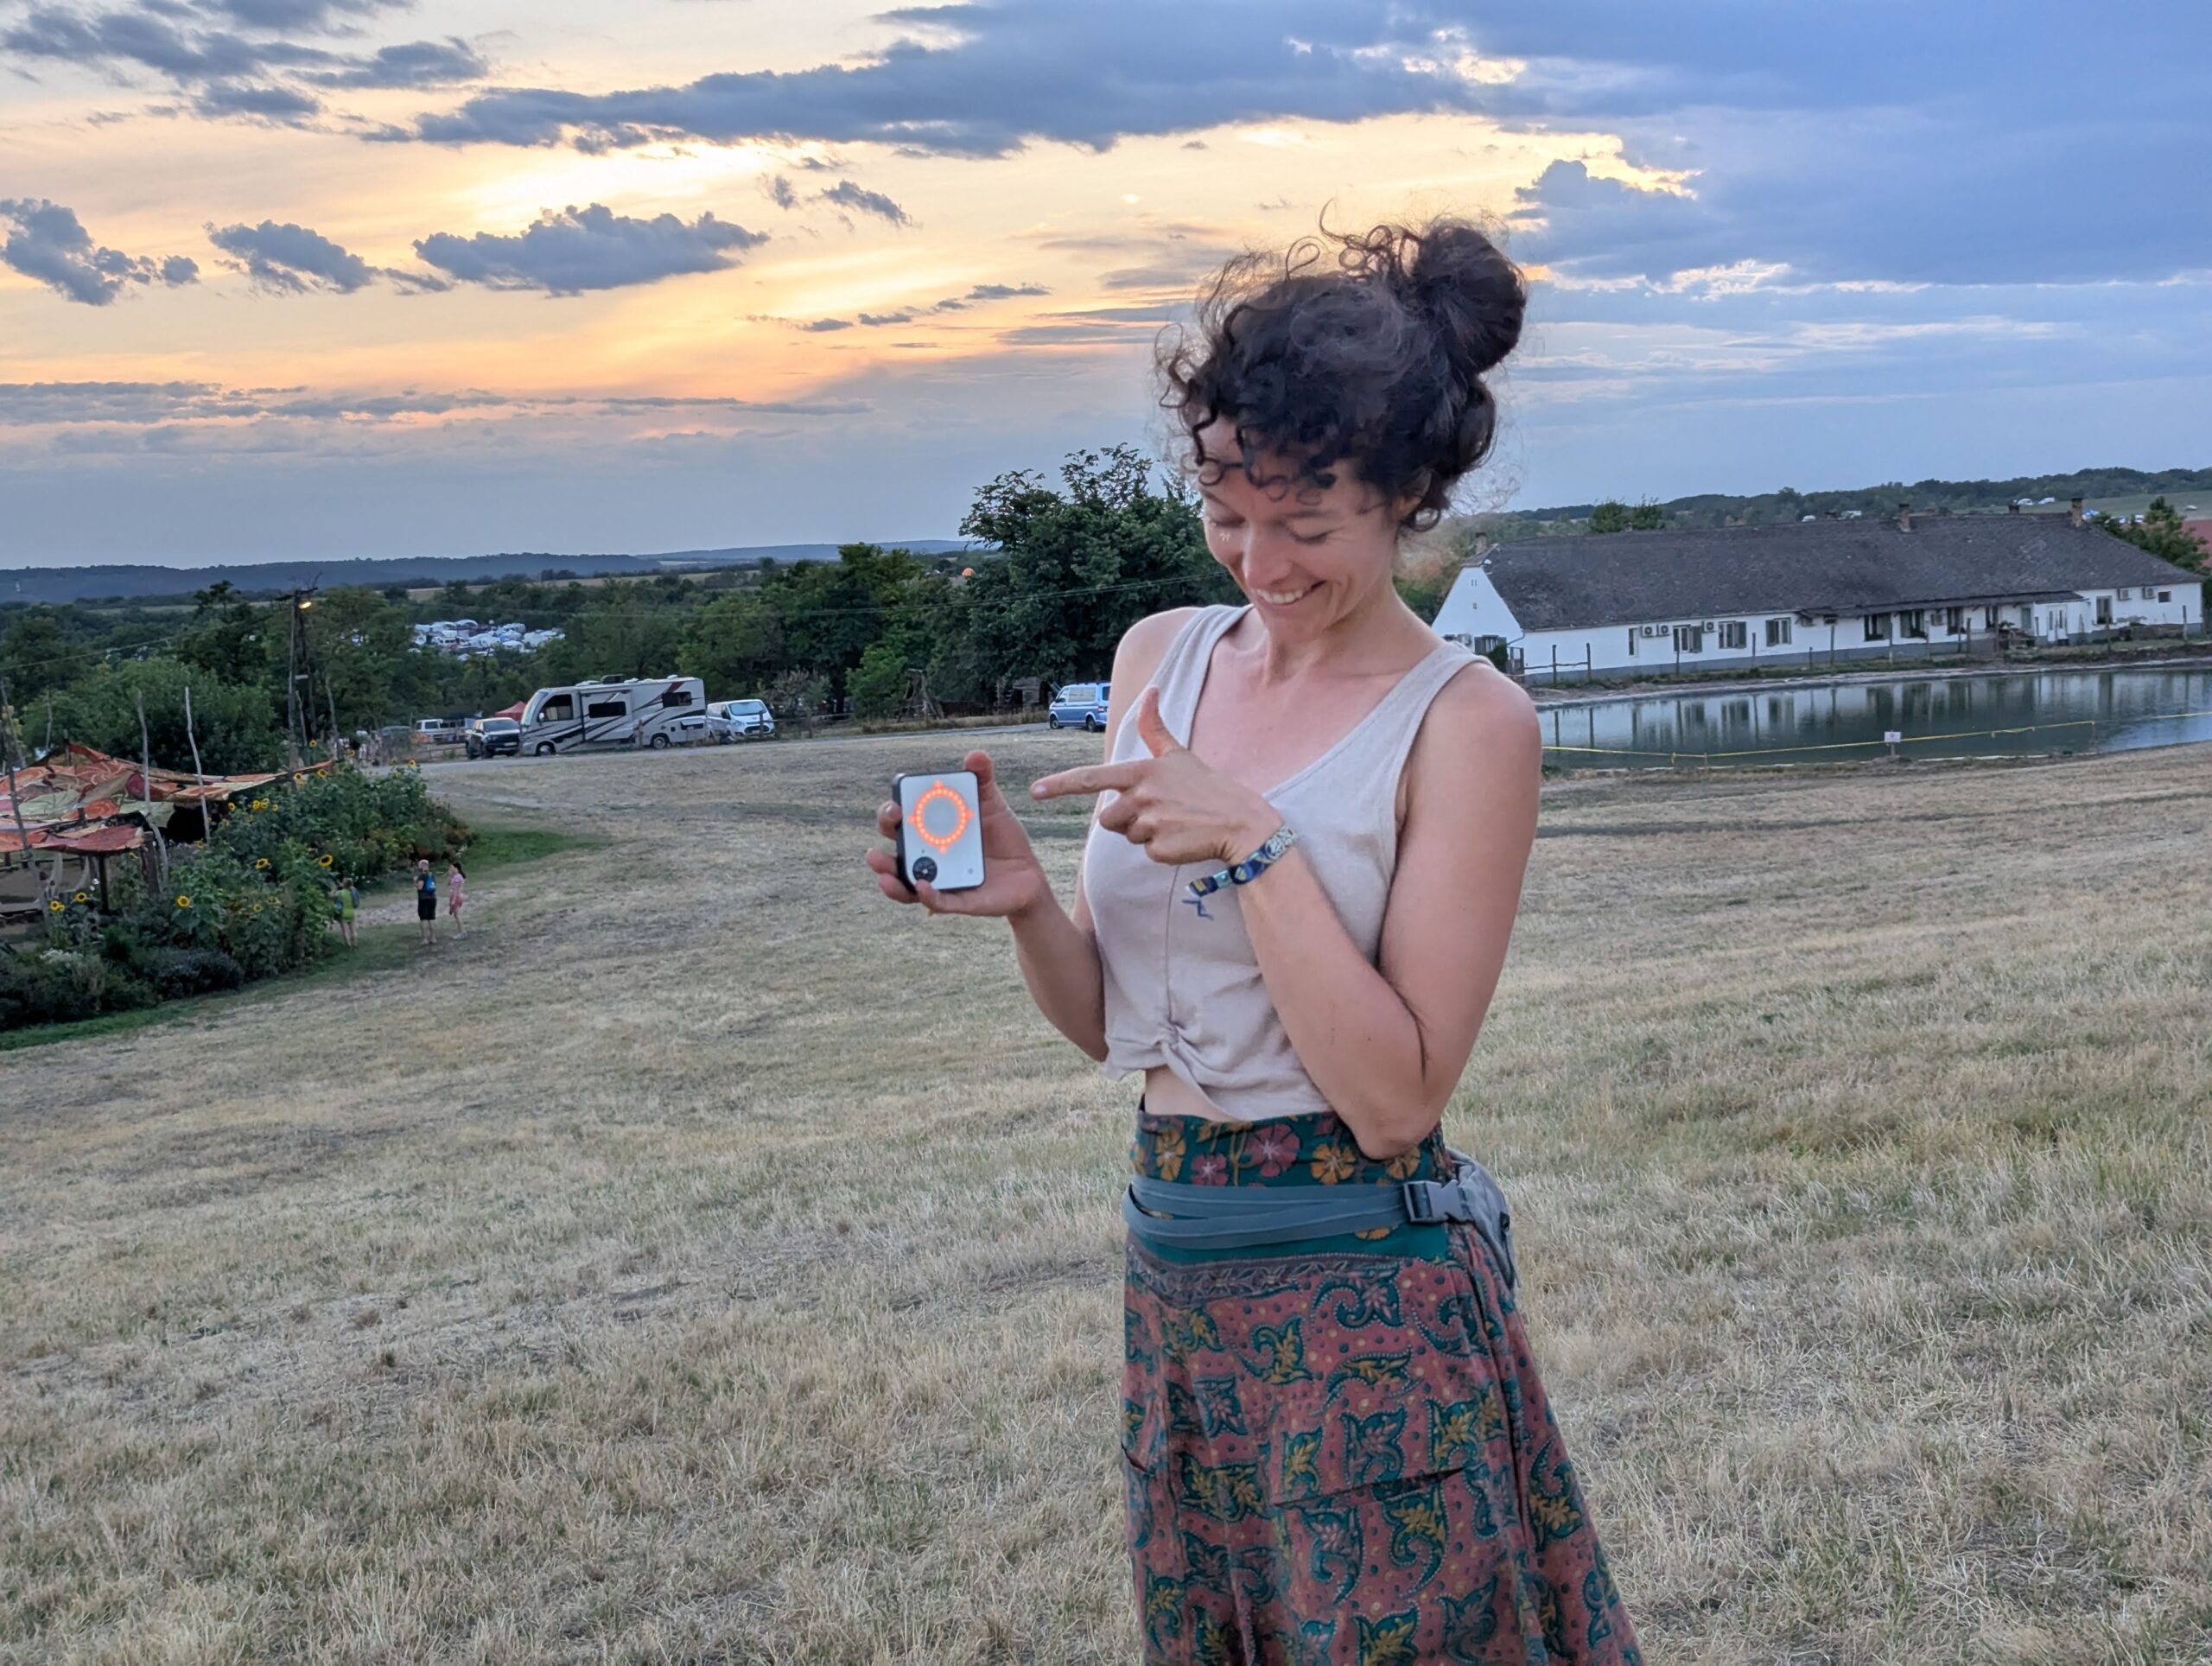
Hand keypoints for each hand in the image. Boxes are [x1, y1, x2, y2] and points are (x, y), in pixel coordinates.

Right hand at [865, 750, 1054, 918]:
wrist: (1029, 875)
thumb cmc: (1003, 839)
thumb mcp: (994, 806)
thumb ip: (983, 781)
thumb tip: (976, 755)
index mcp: (932, 830)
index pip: (902, 819)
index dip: (892, 810)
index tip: (896, 803)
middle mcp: (928, 856)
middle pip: (896, 845)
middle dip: (887, 832)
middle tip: (891, 819)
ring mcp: (939, 880)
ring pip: (904, 881)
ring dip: (888, 873)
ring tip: (880, 864)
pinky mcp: (956, 901)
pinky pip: (936, 902)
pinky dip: (927, 895)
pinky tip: (922, 886)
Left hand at [1029, 688, 1276, 866]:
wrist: (1240, 822)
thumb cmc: (1207, 787)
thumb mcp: (1179, 755)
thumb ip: (1155, 727)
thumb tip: (1151, 690)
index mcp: (1142, 772)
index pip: (1093, 778)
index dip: (1061, 784)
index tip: (1036, 790)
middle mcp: (1142, 797)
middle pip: (1107, 818)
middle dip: (1126, 819)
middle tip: (1160, 811)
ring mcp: (1150, 824)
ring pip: (1126, 835)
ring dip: (1142, 834)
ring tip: (1172, 823)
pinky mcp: (1159, 849)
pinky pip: (1145, 853)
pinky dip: (1161, 850)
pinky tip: (1181, 838)